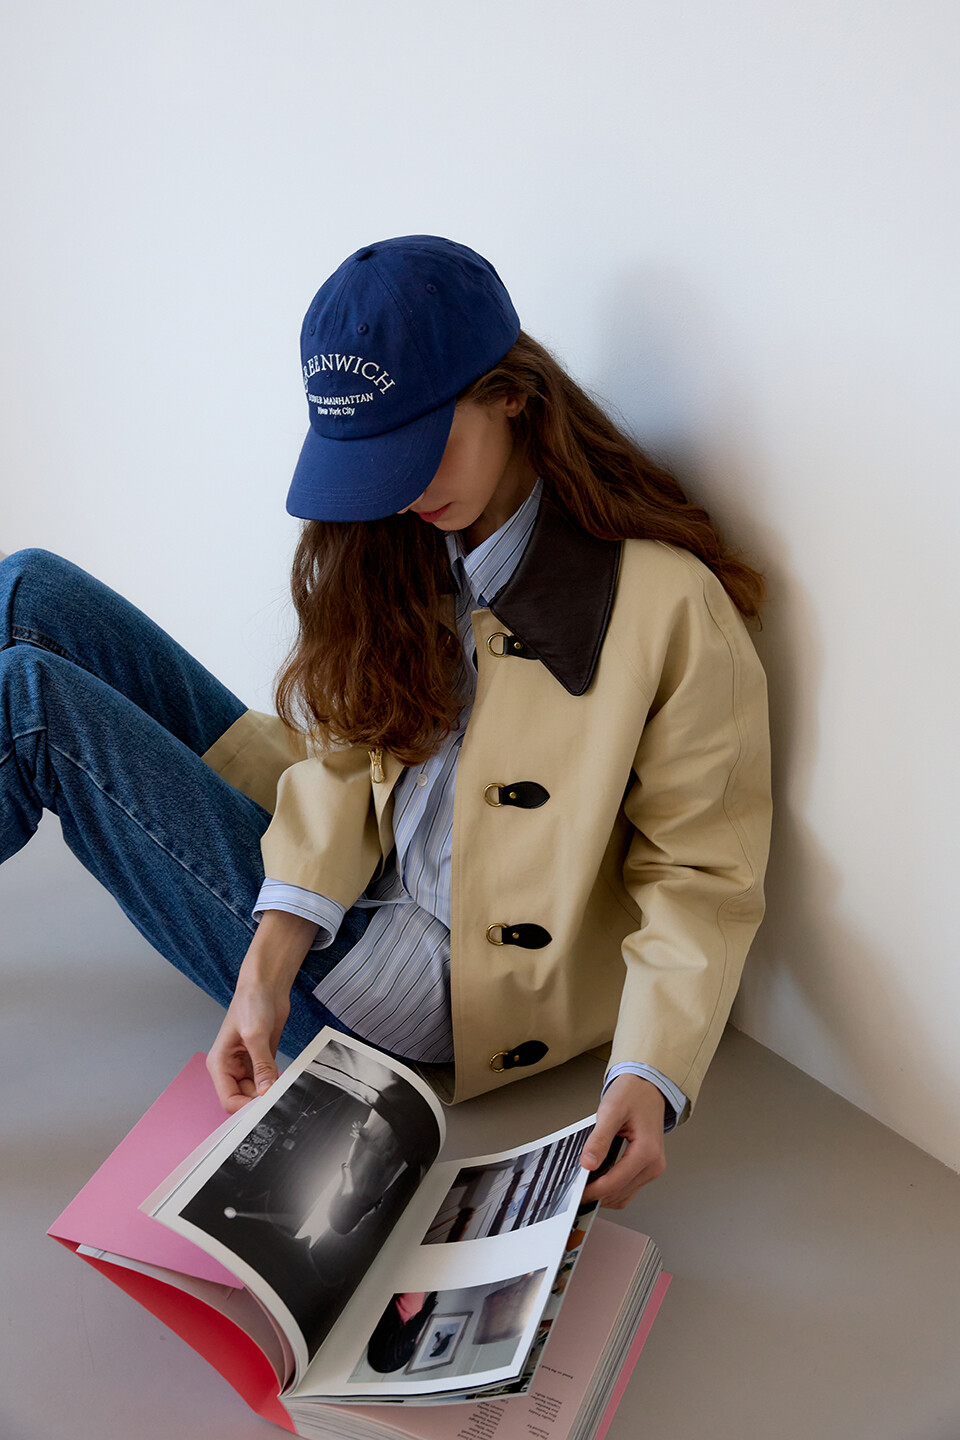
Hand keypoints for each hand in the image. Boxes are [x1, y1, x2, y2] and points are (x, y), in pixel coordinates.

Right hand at [206, 910, 318, 1113]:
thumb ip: (261, 1064)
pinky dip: (277, 1085)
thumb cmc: (251, 1002)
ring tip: (285, 1093)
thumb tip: (265, 1090)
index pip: (228, 1100)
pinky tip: (286, 1083)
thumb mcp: (255, 1033)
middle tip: (280, 1102)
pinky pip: (268, 1081)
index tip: (265, 1109)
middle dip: (260, 1102)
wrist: (267, 985)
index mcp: (220, 1063)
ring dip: (270, 1094)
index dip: (246, 1108)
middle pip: (243, 1100)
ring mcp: (247, 1065)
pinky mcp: (262, 1060)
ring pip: (257, 1093)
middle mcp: (231, 1067)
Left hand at [579, 1073, 666, 1207]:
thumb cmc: (633, 1093)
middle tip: (575, 1190)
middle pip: (620, 1192)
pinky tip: (598, 1180)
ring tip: (584, 1185)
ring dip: (605, 1194)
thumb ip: (599, 1139)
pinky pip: (628, 1187)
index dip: (593, 1190)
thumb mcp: (611, 1111)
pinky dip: (612, 1188)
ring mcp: (652, 1167)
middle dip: (597, 1194)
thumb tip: (588, 1163)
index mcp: (647, 1151)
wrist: (647, 1085)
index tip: (577, 1192)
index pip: (616, 1182)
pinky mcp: (648, 1167)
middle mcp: (653, 1163)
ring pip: (625, 1195)